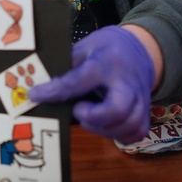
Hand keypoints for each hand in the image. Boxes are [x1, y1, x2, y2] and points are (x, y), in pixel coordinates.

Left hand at [27, 26, 153, 143]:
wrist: (141, 50)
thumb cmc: (106, 49)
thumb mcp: (84, 47)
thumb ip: (67, 67)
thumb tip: (40, 85)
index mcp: (106, 62)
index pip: (80, 80)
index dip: (55, 91)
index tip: (35, 95)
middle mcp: (127, 83)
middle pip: (117, 109)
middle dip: (94, 117)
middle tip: (78, 110)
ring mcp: (140, 100)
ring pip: (128, 125)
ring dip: (102, 128)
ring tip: (88, 117)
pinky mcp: (146, 113)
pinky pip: (135, 133)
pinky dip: (117, 134)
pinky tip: (103, 124)